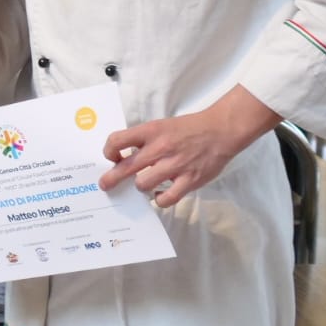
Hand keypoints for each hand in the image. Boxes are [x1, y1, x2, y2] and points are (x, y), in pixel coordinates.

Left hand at [99, 84, 280, 207]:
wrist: (220, 131)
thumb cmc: (187, 128)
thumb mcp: (161, 126)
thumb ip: (143, 139)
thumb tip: (123, 155)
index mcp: (151, 131)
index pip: (118, 140)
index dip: (109, 150)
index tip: (111, 156)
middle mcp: (160, 148)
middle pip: (126, 167)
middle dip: (112, 178)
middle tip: (105, 184)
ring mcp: (175, 166)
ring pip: (143, 184)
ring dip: (140, 186)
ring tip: (143, 183)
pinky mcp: (190, 180)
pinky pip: (167, 198)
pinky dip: (160, 200)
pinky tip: (159, 195)